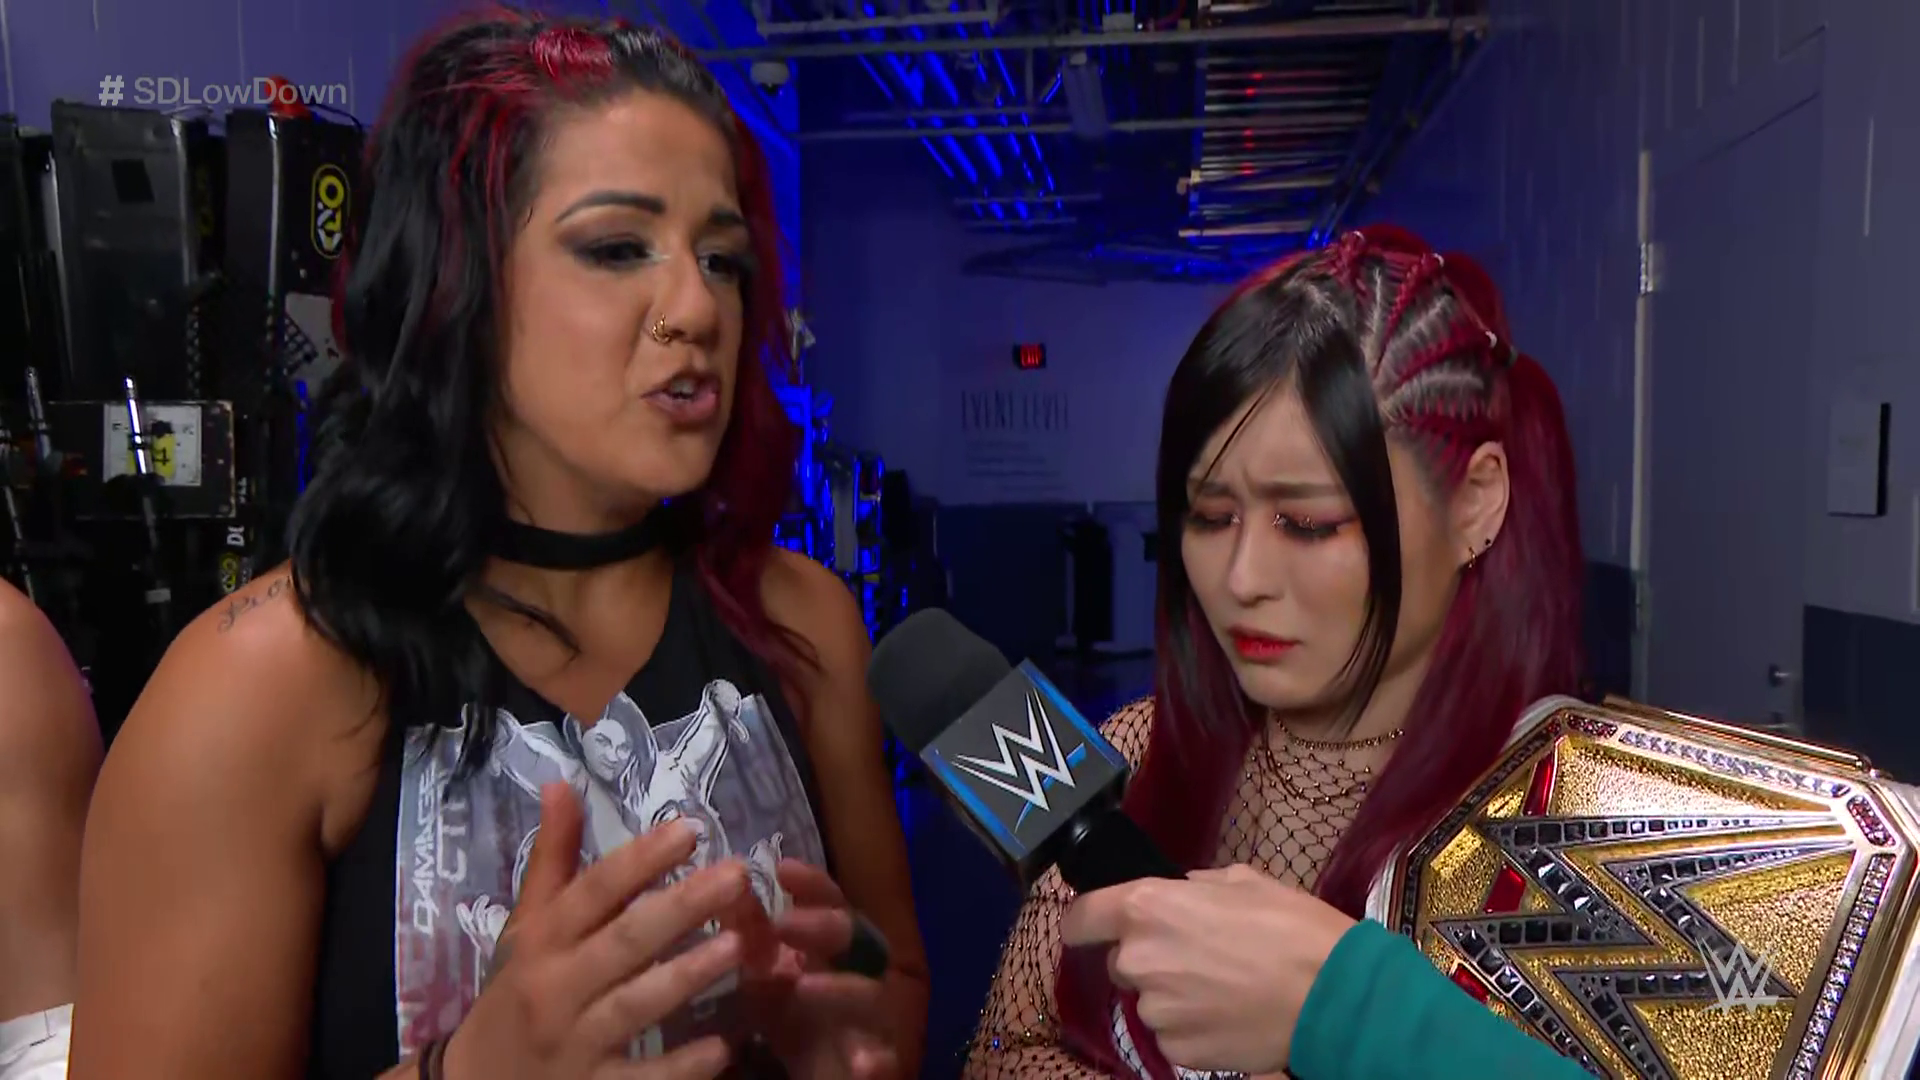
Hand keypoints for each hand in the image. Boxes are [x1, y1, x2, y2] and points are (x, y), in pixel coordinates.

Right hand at [441, 783, 752, 1078]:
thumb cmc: (515, 995)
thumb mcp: (527, 927)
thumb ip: (553, 859)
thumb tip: (561, 784)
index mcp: (544, 941)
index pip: (593, 892)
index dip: (640, 859)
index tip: (690, 829)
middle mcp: (556, 987)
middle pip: (622, 941)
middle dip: (679, 906)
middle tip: (736, 875)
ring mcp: (575, 1043)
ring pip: (634, 1005)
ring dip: (686, 975)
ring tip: (738, 945)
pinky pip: (640, 1078)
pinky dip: (680, 1065)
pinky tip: (723, 1045)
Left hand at [752, 859, 901, 1079]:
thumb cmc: (797, 1023)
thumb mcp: (765, 979)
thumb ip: (751, 936)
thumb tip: (727, 884)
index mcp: (837, 951)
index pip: (833, 904)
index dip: (813, 885)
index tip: (783, 868)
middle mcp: (863, 975)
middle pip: (858, 939)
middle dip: (825, 927)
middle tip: (785, 924)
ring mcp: (876, 1018)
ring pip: (874, 996)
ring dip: (843, 989)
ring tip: (806, 987)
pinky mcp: (881, 1063)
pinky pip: (887, 1060)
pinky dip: (877, 1061)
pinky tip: (863, 1063)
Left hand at [1058, 865, 1355, 1075]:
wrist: (1332, 995)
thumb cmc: (1290, 926)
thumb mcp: (1242, 882)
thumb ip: (1195, 887)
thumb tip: (1181, 893)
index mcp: (1147, 908)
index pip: (1080, 918)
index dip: (1087, 920)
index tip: (1097, 925)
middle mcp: (1139, 960)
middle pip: (1121, 961)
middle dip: (1149, 957)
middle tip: (1198, 956)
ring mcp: (1156, 1011)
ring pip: (1150, 1000)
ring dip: (1174, 994)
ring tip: (1225, 988)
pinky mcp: (1176, 1051)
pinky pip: (1172, 1034)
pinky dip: (1193, 1027)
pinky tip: (1229, 1015)